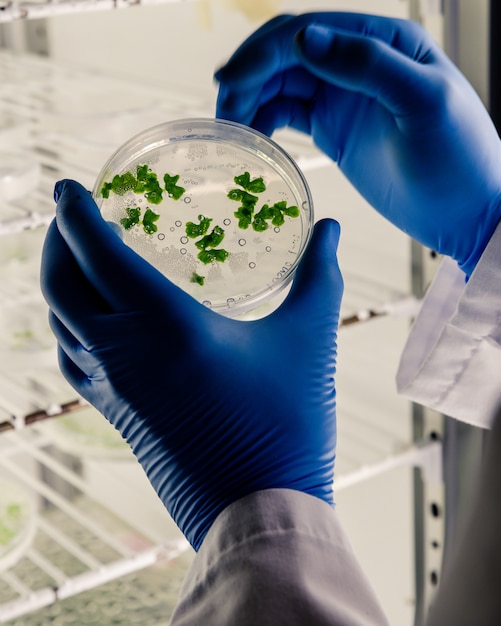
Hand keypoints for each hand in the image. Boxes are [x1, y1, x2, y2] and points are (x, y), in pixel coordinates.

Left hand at [41, 180, 342, 550]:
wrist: (259, 506)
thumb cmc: (285, 422)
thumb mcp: (308, 339)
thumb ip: (319, 275)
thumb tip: (330, 227)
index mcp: (163, 322)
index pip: (96, 250)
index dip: (74, 211)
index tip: (69, 186)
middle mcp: (123, 351)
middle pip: (59, 284)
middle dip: (58, 241)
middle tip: (73, 216)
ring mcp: (113, 387)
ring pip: (59, 322)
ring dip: (58, 283)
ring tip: (78, 260)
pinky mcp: (117, 414)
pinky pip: (70, 359)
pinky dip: (67, 328)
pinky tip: (89, 323)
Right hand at [215, 13, 500, 276]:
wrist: (464, 211)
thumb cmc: (457, 159)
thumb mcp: (423, 104)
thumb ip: (368, 66)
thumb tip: (306, 38)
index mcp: (382, 43)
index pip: (310, 32)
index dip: (264, 53)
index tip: (230, 82)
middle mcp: (358, 62)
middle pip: (287, 55)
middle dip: (249, 76)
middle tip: (222, 111)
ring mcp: (343, 96)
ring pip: (282, 84)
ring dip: (251, 100)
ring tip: (231, 131)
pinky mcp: (334, 129)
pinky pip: (288, 115)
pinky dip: (265, 122)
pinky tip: (252, 140)